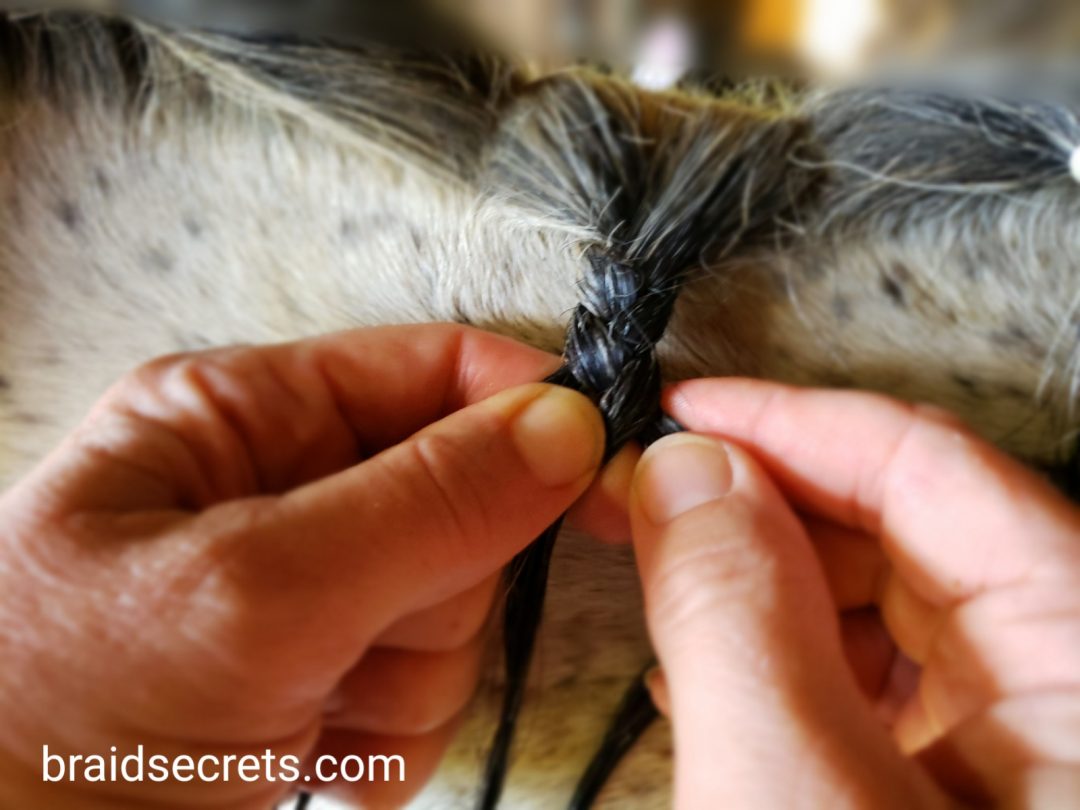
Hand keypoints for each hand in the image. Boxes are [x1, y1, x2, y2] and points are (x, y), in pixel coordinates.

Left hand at [0, 324, 609, 808]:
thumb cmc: (54, 725)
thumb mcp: (250, 592)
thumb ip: (422, 504)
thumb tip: (566, 428)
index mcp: (241, 419)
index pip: (431, 372)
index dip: (528, 411)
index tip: (606, 465)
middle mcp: (283, 495)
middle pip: (461, 502)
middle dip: (434, 587)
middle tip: (353, 633)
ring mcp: (312, 595)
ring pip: (456, 613)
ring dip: (406, 678)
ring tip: (305, 709)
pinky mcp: (326, 681)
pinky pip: (428, 695)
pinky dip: (387, 739)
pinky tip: (306, 751)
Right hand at [632, 379, 1079, 807]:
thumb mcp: (796, 797)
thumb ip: (742, 625)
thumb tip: (688, 476)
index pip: (934, 470)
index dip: (789, 423)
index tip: (684, 414)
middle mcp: (1065, 693)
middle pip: (904, 530)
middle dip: (760, 504)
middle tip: (655, 494)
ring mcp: (1019, 748)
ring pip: (879, 605)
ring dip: (758, 585)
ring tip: (671, 583)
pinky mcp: (964, 792)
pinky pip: (872, 683)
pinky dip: (778, 662)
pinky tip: (709, 672)